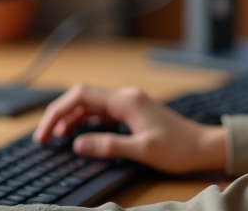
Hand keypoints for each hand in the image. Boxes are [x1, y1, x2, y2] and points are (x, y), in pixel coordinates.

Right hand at [33, 84, 226, 174]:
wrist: (204, 147)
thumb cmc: (179, 148)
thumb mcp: (142, 150)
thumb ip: (108, 145)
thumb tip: (77, 144)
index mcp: (126, 100)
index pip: (81, 96)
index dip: (58, 111)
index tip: (44, 132)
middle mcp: (126, 97)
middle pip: (82, 98)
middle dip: (59, 115)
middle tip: (42, 138)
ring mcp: (129, 104)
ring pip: (90, 105)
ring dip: (70, 119)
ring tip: (54, 138)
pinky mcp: (133, 113)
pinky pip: (101, 113)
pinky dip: (85, 122)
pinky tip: (77, 135)